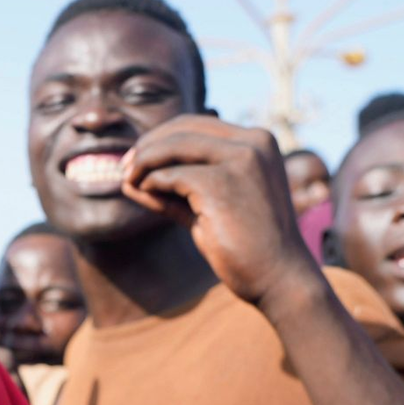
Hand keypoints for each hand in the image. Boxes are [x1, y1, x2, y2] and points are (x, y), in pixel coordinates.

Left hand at [121, 115, 319, 307]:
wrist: (279, 279)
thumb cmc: (246, 247)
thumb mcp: (208, 208)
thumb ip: (175, 190)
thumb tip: (128, 180)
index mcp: (257, 142)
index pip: (198, 125)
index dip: (161, 138)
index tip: (136, 158)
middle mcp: (254, 142)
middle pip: (184, 129)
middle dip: (147, 146)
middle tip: (124, 168)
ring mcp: (242, 160)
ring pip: (175, 146)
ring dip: (144, 162)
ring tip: (127, 180)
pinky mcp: (223, 183)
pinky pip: (173, 175)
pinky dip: (152, 184)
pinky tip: (143, 193)